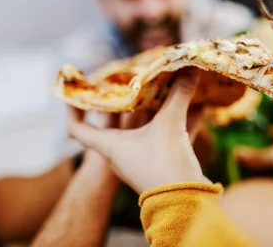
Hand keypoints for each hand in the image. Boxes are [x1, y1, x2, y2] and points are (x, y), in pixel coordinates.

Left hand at [68, 69, 210, 193]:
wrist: (186, 206)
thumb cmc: (164, 165)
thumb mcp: (169, 125)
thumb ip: (178, 95)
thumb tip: (188, 68)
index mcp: (111, 145)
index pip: (78, 130)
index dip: (72, 110)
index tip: (74, 92)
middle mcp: (122, 153)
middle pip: (117, 122)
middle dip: (125, 99)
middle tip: (128, 78)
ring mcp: (142, 160)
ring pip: (147, 129)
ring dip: (157, 110)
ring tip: (165, 87)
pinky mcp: (163, 166)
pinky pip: (170, 137)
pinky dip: (181, 122)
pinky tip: (200, 107)